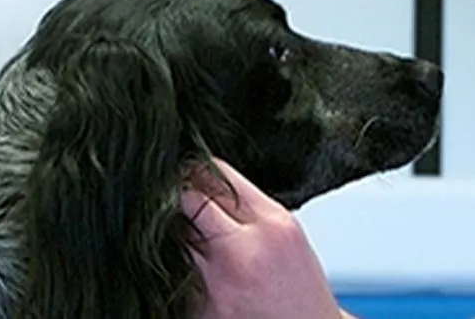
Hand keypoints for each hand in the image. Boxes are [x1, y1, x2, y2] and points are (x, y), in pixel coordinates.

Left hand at [182, 158, 344, 318]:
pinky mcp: (201, 310)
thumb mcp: (287, 235)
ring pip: (175, 238)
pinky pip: (176, 276)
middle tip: (174, 197)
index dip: (197, 169)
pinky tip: (198, 275)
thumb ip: (251, 209)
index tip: (188, 170)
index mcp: (272, 224)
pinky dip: (178, 271)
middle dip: (179, 196)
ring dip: (176, 234)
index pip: (218, 176)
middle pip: (189, 201)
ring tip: (190, 239)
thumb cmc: (300, 288)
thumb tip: (202, 181)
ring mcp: (218, 283)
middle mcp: (244, 251)